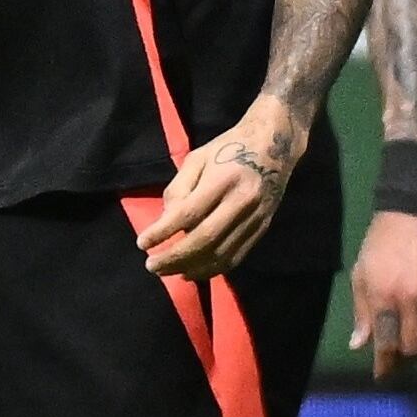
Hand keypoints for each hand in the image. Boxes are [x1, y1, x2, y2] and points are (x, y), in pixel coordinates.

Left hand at [136, 97, 300, 279]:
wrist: (274, 145)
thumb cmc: (229, 147)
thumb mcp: (197, 158)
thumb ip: (179, 188)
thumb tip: (165, 223)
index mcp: (223, 179)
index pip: (189, 213)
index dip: (163, 232)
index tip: (142, 243)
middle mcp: (242, 201)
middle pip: (205, 239)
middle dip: (175, 257)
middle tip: (152, 266)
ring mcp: (255, 218)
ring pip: (221, 254)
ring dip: (192, 268)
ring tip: (168, 272)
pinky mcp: (261, 229)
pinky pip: (235, 257)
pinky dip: (212, 269)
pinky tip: (192, 271)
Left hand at [350, 211, 416, 378]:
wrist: (410, 215)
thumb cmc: (379, 246)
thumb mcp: (361, 275)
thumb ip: (362, 312)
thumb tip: (359, 346)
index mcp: (384, 294)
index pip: (386, 342)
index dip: (384, 365)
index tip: (380, 375)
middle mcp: (412, 298)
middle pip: (412, 347)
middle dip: (401, 359)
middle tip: (395, 359)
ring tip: (412, 348)